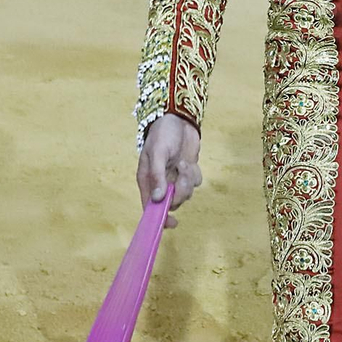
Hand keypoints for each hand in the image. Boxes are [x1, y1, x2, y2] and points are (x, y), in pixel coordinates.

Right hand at [136, 113, 202, 228]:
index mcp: (147, 180)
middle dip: (180, 192)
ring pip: (185, 194)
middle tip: (182, 173)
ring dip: (188, 181)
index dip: (160, 218)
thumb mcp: (157, 153)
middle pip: (171, 202)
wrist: (179, 118)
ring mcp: (175, 178)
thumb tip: (157, 200)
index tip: (171, 223)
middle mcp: (160, 183)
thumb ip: (157, 176)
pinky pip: (195, 183)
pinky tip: (190, 162)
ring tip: (184, 163)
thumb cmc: (163, 134)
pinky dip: (194, 175)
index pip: (150, 206)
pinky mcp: (187, 172)